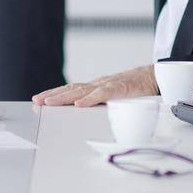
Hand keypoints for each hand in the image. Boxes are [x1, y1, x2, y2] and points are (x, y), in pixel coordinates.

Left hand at [31, 65, 156, 106]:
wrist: (155, 77)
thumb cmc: (135, 89)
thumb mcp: (114, 98)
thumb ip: (101, 105)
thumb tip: (87, 116)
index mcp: (96, 87)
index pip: (71, 89)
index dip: (55, 94)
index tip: (40, 100)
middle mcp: (98, 84)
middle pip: (71, 89)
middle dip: (53, 95)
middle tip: (37, 101)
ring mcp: (108, 85)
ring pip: (82, 90)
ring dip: (64, 97)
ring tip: (49, 103)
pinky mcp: (119, 88)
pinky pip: (102, 94)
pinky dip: (90, 99)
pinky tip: (79, 104)